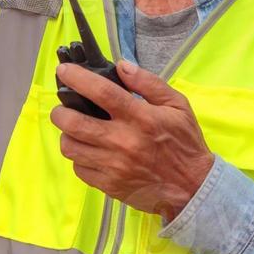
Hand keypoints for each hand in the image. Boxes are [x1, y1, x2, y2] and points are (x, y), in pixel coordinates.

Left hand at [50, 60, 214, 222]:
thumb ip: (148, 83)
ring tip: (74, 130)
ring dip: (67, 136)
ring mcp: (114, 166)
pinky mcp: (109, 185)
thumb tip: (121, 65)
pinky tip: (88, 151)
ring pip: (71, 148)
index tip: (64, 71)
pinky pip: (79, 169)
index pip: (102, 93)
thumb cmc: (184, 143)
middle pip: (75, 123)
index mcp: (140, 118)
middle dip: (60, 112)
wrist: (193, 187)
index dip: (78, 79)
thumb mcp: (176, 106)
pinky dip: (78, 158)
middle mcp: (123, 141)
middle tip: (62, 108)